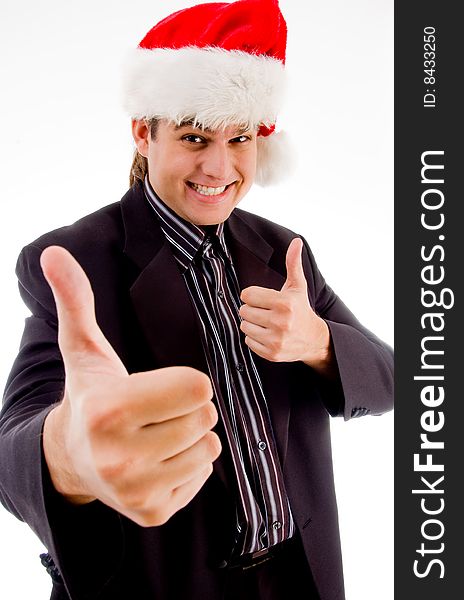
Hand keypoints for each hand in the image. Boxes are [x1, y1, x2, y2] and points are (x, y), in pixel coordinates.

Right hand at [41, 246, 220, 526]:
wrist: (72, 458)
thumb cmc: (90, 394)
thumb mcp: (84, 349)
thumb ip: (77, 301)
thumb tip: (53, 253)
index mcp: (110, 410)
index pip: (198, 386)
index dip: (187, 379)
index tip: (163, 384)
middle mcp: (120, 458)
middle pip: (205, 416)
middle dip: (190, 407)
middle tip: (158, 410)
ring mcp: (137, 492)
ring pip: (209, 447)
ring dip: (193, 434)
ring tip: (159, 432)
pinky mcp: (152, 514)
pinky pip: (203, 476)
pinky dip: (189, 464)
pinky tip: (158, 459)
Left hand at [239, 238, 332, 372]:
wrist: (314, 340)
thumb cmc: (301, 309)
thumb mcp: (297, 286)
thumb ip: (293, 264)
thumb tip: (296, 242)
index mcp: (285, 303)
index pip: (247, 295)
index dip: (253, 295)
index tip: (263, 299)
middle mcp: (280, 322)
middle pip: (244, 310)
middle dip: (252, 309)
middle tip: (265, 311)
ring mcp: (276, 340)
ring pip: (244, 326)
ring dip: (252, 324)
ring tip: (267, 323)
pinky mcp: (272, 354)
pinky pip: (248, 341)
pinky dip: (254, 338)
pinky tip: (268, 334)